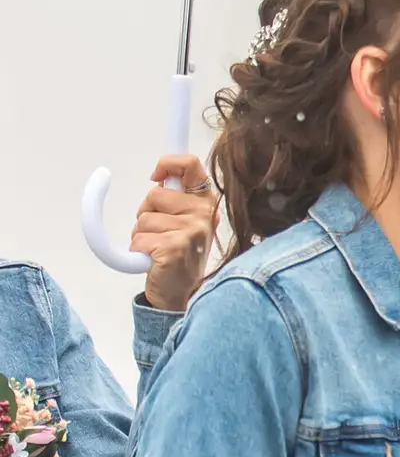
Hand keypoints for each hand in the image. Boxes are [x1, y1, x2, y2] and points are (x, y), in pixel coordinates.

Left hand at [131, 154, 217, 309]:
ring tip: (158, 249)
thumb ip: (176, 198)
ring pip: (143, 219)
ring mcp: (192, 231)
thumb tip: (159, 177)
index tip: (156, 174)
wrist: (180, 293)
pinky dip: (138, 251)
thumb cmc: (178, 254)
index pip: (190, 165)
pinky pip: (138, 239)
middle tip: (160, 232)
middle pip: (154, 194)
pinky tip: (154, 261)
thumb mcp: (185, 220)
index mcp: (206, 202)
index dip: (167, 163)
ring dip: (141, 236)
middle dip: (146, 213)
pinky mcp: (174, 248)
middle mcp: (204, 213)